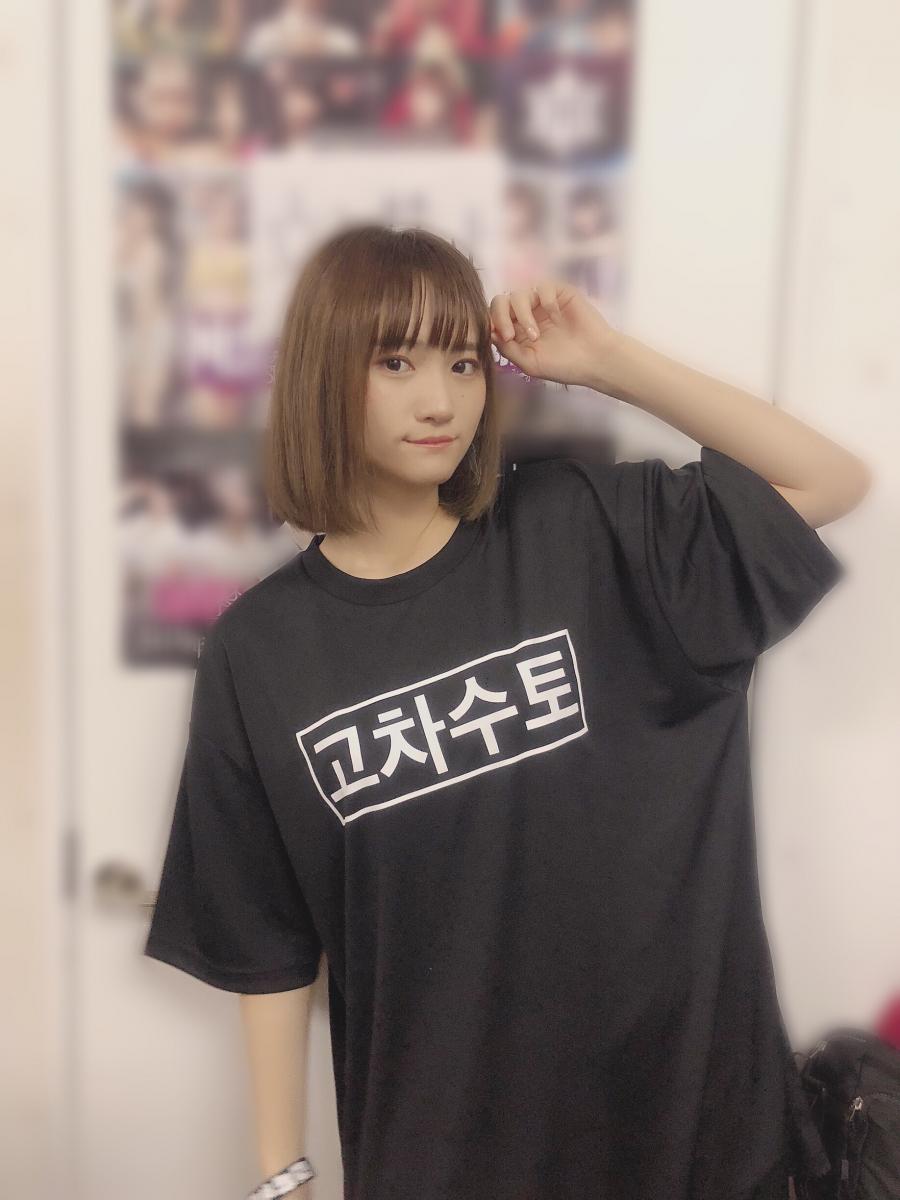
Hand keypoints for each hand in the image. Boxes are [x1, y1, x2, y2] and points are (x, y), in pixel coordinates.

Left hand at [489, 279, 619, 388]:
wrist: (595, 361)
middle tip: (510, 335)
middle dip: (501, 317)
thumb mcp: (530, 363)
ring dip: (522, 315)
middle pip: (501, 301)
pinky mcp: (559, 293)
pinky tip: (555, 317)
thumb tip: (490, 333)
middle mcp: (527, 314)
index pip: (494, 317)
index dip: (493, 324)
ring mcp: (542, 302)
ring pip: (518, 294)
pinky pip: (543, 287)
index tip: (504, 339)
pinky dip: (545, 301)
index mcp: (517, 330)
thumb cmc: (565, 366)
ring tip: (535, 335)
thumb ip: (508, 349)